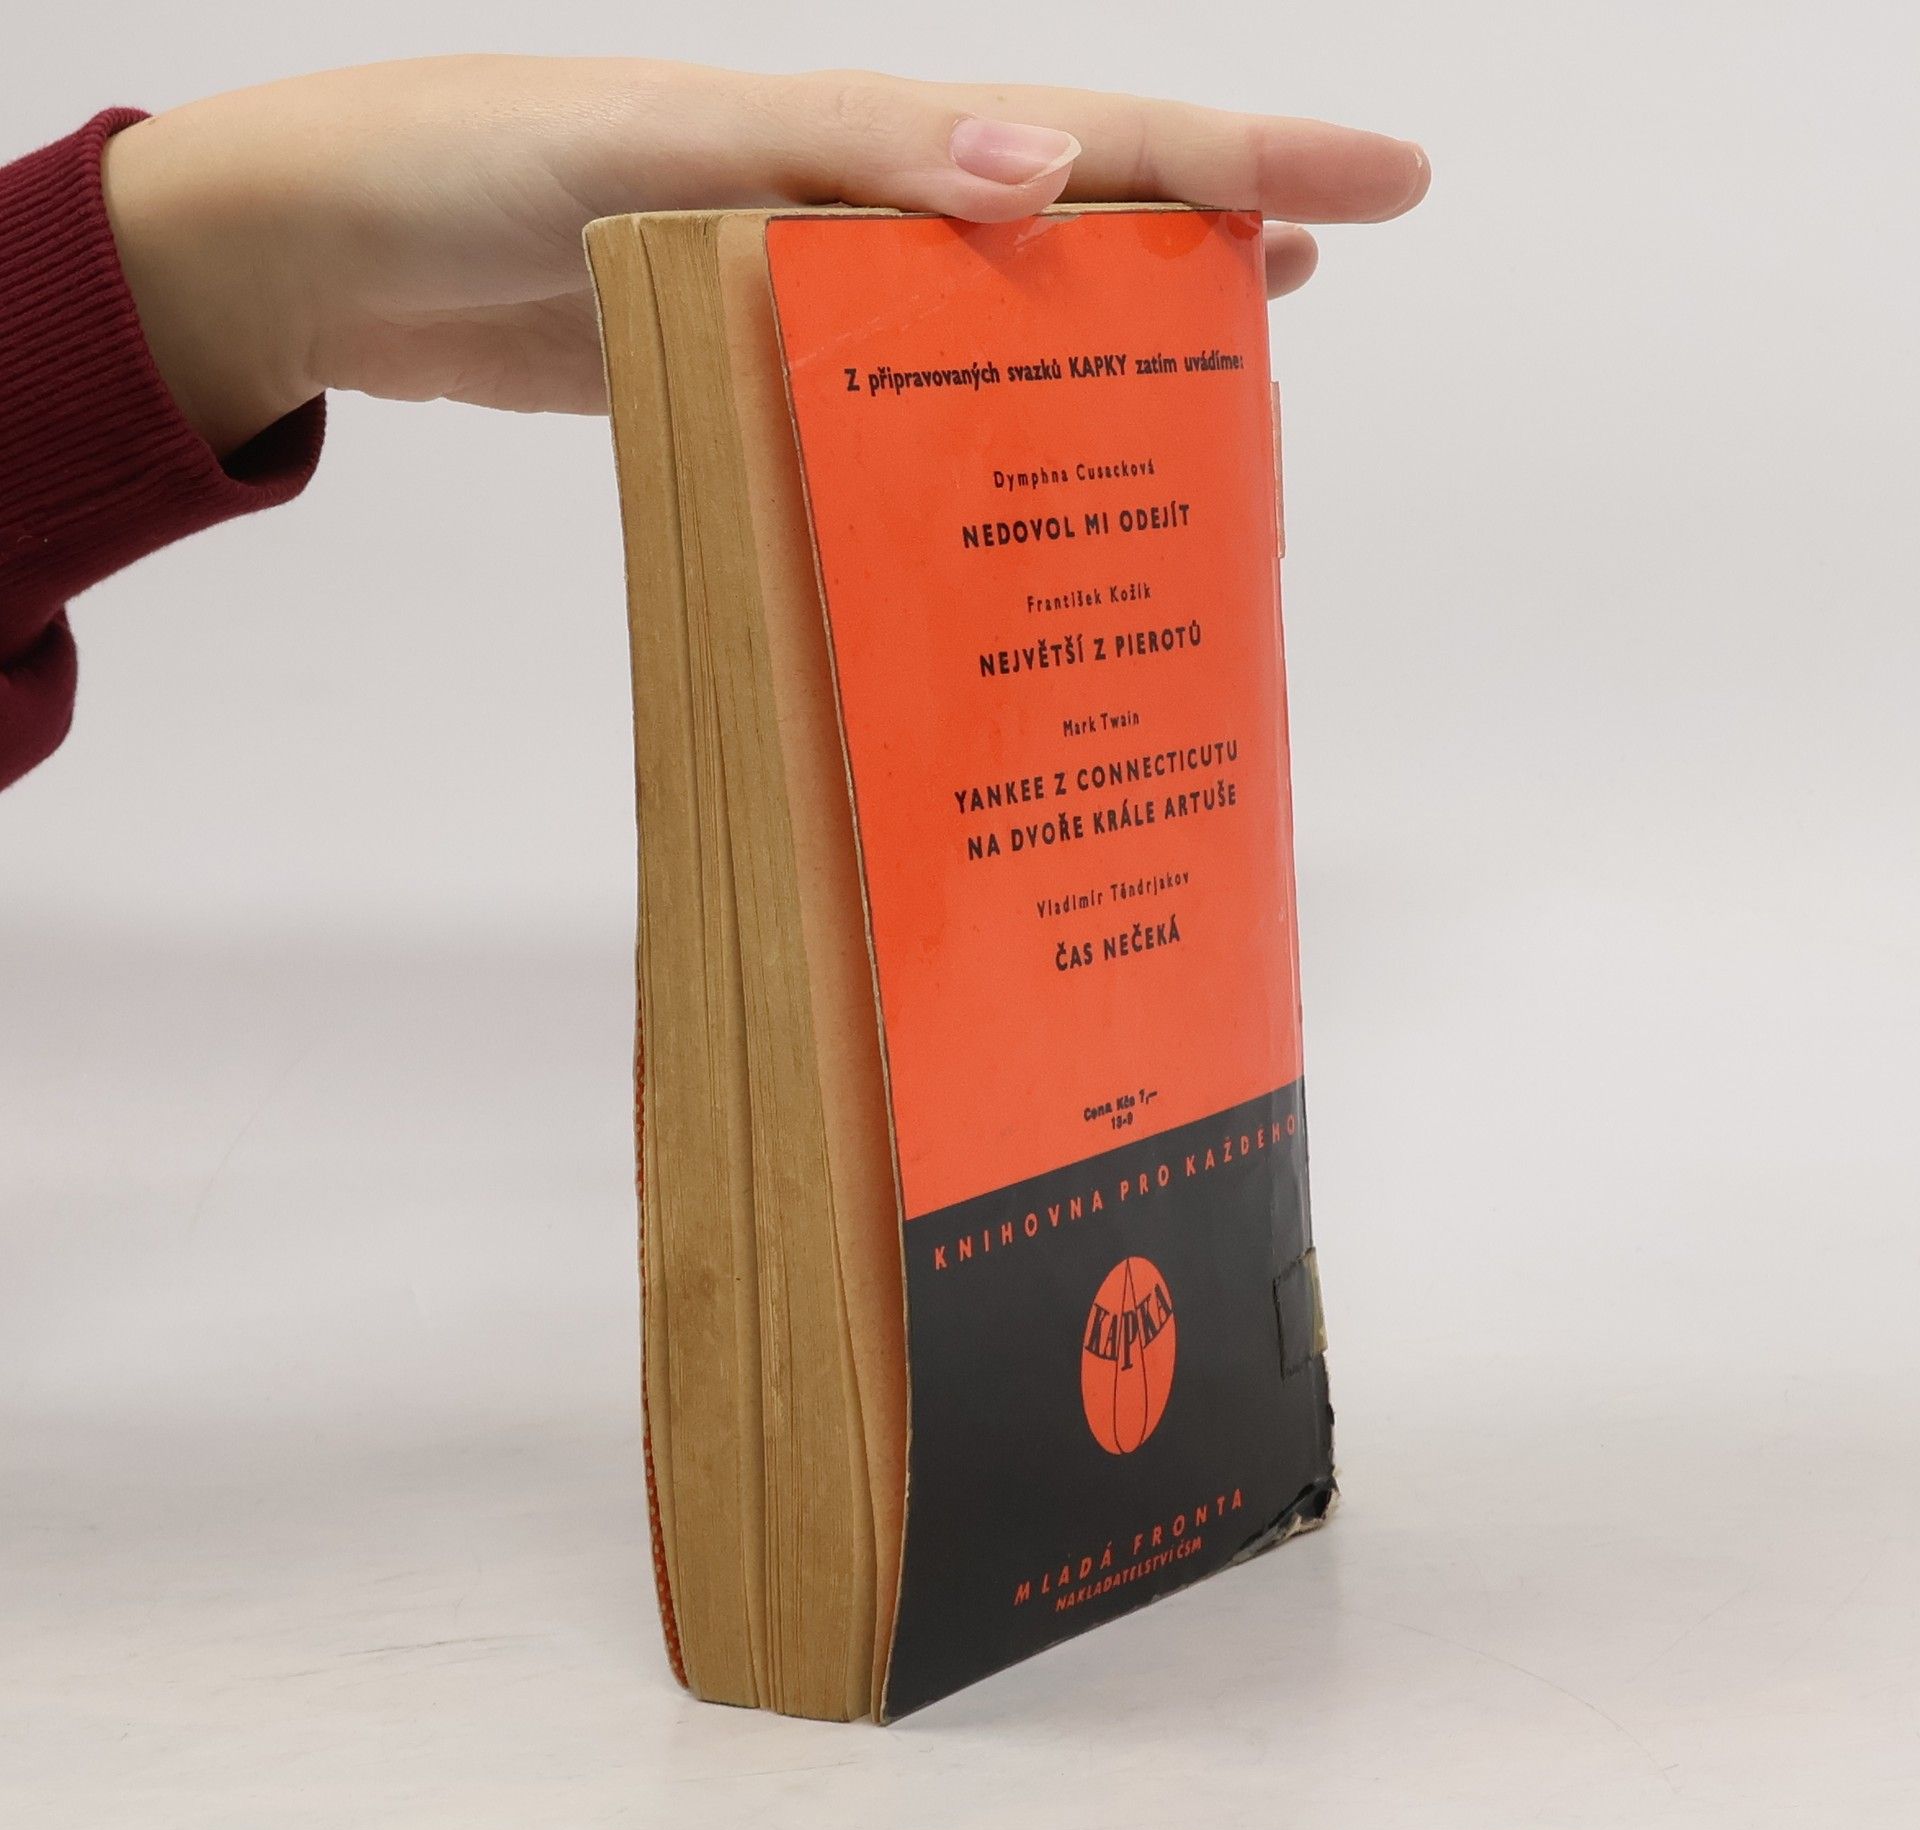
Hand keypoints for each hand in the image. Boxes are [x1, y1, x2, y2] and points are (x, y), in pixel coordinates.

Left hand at [100, 57, 1429, 455]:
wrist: (352, 252)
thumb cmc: (487, 164)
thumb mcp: (666, 141)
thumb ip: (845, 154)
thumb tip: (1045, 174)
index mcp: (870, 139)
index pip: (1097, 140)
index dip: (1246, 160)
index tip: (1388, 184)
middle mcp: (866, 215)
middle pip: (1074, 231)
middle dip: (1203, 250)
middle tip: (1315, 293)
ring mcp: (819, 302)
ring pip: (998, 329)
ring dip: (1101, 352)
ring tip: (1206, 395)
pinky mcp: (765, 383)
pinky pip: (900, 412)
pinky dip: (972, 440)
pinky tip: (1011, 484)